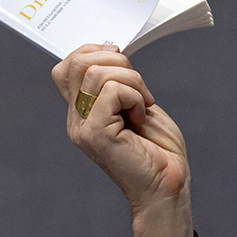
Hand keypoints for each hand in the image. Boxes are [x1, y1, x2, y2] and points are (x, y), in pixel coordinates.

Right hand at [52, 44, 192, 236]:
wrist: (169, 185)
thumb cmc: (159, 149)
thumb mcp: (138, 104)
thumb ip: (118, 83)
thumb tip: (111, 52)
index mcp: (83, 110)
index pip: (68, 65)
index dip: (96, 53)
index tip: (126, 67)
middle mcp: (77, 118)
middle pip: (77, 62)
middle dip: (118, 62)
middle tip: (140, 89)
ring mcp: (83, 127)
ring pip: (96, 73)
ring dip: (133, 81)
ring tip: (144, 105)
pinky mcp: (96, 134)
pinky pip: (111, 91)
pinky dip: (136, 97)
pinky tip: (142, 116)